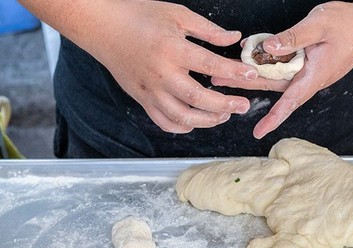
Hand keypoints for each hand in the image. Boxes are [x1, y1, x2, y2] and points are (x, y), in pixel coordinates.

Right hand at [87, 0, 257, 132]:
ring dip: (207, 121)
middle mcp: (162, 74)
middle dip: (226, 105)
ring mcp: (150, 91)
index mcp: (172, 50)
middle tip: (243, 106)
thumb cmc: (138, 15)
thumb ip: (208, 30)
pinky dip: (183, 127)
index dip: (234, 72)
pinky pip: (164, 122)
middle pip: (199, 99)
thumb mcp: (176, 14)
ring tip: (223, 116)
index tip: (251, 75)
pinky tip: (196, 122)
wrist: (102, 26)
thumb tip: (234, 38)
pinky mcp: (142, 99)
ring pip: (182, 117)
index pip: (211, 66)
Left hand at [212, 0, 352, 137]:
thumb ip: (293, 38)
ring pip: (275, 77)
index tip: (258, 132)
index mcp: (314, 75)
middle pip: (272, 87)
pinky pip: (282, 67)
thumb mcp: (319, 25)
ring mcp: (307, 72)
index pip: (290, 101)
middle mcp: (309, 78)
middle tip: (217, 80)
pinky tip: (252, 56)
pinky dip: (266, 63)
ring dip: (250, 75)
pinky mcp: (306, 65)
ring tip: (225, 72)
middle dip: (244, 86)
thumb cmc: (348, 25)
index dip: (274, 117)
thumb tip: (267, 48)